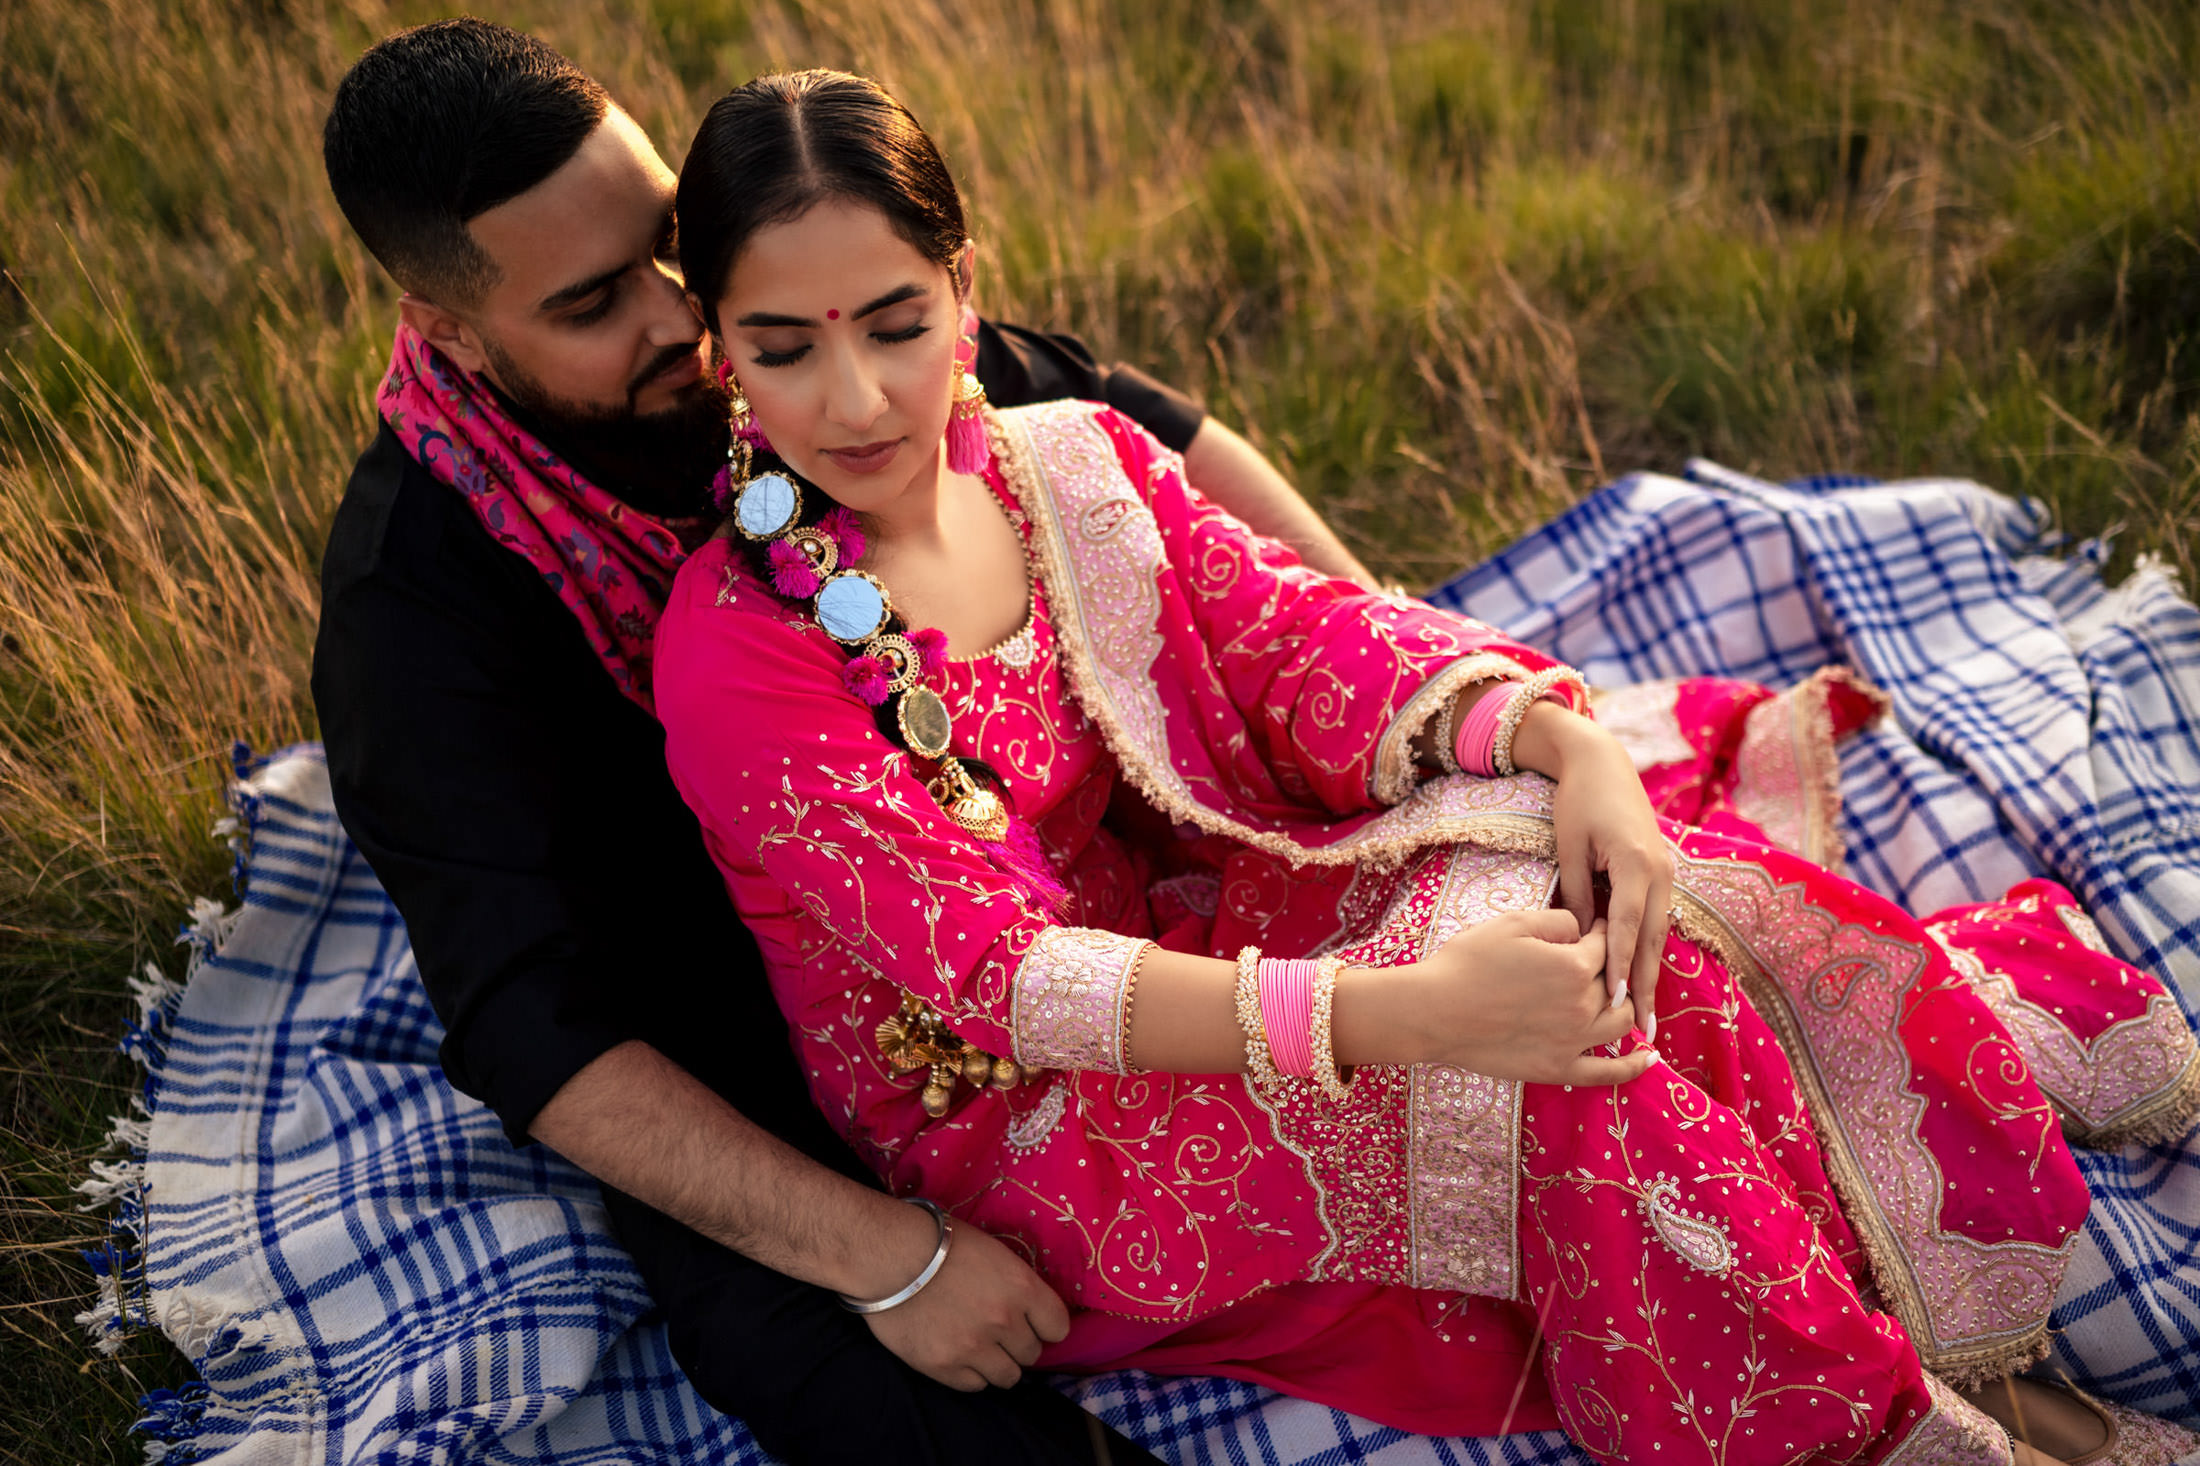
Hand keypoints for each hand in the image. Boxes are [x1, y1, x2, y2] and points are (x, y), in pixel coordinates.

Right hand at [862, 1209, 1070, 1390]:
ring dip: (999, 1363)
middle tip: (998, 1330)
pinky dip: (971, 1373)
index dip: (1046, 1325)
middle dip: (1019, 1342)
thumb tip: (1030, 1310)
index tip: (1034, 1321)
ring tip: (980, 1346)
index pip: (1058, 1326)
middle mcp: (1003, 1321)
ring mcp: (973, 1348)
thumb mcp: (992, 1252)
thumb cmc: (939, 1242)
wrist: (888, 1255)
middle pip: (1032, 1353)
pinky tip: (958, 1353)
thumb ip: (1016, 1284)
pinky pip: (974, 1386)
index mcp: (1020, 1287)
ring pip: (1008, 1377)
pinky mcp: (943, 1367)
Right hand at [1405, 910, 1654, 1084]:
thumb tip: (1581, 930)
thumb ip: (1558, 921)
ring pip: (1621, 1023)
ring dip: (1623, 1006)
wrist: (1433, 1012)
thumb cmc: (1467, 963)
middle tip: (1594, 960)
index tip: (1593, 928)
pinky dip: (1632, 1067)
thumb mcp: (1512, 924)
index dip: (1601, 931)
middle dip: (1609, 966)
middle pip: (1615, 982)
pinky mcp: (1558, 1069)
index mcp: (1573, 966)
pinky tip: (1648, 1058)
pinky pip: (1607, 1073)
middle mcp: (1582, 1005)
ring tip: (1615, 997)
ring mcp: (1573, 1042)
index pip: (1606, 944)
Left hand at [1513, 704, 1674, 1041]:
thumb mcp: (1569, 847)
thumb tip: (1581, 943)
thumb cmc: (1577, 801)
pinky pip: (1655, 918)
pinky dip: (1648, 948)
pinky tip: (1643, 977)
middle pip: (1651, 939)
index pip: (1626, 928)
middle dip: (1647, 987)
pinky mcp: (1660, 871)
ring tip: (1646, 1017)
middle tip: (1643, 1032)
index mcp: (1634, 864)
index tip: (1616, 1004)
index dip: (1621, 968)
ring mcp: (1665, 871)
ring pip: (1657, 932)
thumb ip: (1576, 896)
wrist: (1601, 761)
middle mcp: (1659, 871)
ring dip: (1651, 973)